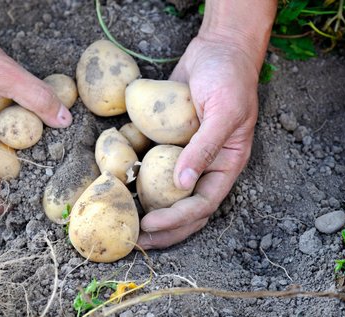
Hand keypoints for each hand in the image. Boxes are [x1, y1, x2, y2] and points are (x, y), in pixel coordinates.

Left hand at [136, 35, 259, 248]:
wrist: (217, 48)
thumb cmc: (229, 78)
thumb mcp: (224, 113)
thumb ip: (204, 149)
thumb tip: (183, 185)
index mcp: (225, 166)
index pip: (201, 205)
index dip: (176, 220)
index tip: (149, 225)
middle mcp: (204, 166)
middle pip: (182, 208)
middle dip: (161, 229)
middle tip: (134, 240)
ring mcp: (183, 154)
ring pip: (164, 192)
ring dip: (145, 209)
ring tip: (122, 221)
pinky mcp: (166, 140)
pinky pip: (150, 163)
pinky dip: (135, 176)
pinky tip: (115, 184)